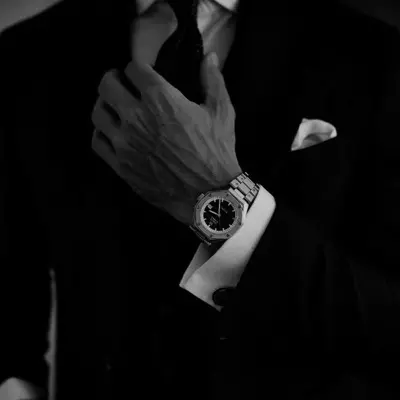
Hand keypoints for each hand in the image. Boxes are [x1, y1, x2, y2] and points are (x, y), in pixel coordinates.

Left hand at [91, 7, 241, 226]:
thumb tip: (210, 56)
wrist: (208, 195)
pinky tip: (112, 134)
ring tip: (116, 108)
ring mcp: (124, 143)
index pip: (133, 68)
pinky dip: (101, 133)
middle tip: (123, 85)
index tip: (142, 72)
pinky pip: (97, 142)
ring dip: (105, 105)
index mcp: (160, 99)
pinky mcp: (120, 165)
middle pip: (107, 85)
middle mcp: (136, 117)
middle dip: (114, 79)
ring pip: (98, 113)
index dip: (137, 67)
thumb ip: (213, 80)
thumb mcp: (222, 113)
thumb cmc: (216, 152)